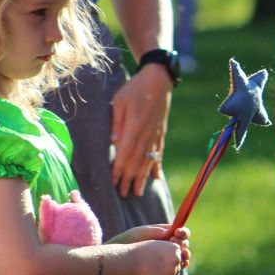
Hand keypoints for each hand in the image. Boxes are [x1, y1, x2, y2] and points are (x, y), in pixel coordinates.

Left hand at [110, 65, 171, 197]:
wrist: (158, 80)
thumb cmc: (135, 88)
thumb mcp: (119, 100)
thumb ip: (117, 122)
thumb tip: (113, 142)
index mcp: (136, 125)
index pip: (126, 152)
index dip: (120, 168)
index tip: (114, 182)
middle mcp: (147, 133)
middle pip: (137, 160)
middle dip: (129, 178)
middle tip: (123, 194)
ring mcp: (156, 134)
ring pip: (148, 160)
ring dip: (142, 177)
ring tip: (137, 192)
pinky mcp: (161, 133)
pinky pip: (158, 153)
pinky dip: (156, 166)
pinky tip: (154, 178)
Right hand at [131, 239, 184, 274]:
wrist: (128, 261)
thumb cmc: (140, 252)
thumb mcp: (159, 247)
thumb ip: (170, 254)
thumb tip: (181, 261)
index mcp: (176, 250)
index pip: (176, 260)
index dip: (164, 261)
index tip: (154, 259)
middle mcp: (176, 261)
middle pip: (174, 271)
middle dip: (163, 271)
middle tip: (149, 267)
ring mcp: (171, 273)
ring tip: (147, 272)